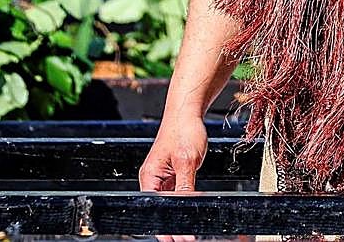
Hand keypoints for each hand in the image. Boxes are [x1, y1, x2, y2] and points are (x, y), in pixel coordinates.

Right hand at [139, 113, 208, 241]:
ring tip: (190, 228)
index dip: (164, 225)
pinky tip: (193, 210)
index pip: (154, 208)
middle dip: (173, 223)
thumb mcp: (186, 160)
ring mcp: (164, 178)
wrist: (188, 113)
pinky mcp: (175, 175)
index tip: (176, 237)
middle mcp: (154, 179)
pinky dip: (186, 202)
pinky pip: (178, 194)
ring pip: (171, 203)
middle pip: (161, 208)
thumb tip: (186, 207)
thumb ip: (185, 187)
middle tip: (187, 236)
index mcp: (150, 176)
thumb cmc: (183, 129)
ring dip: (180, 213)